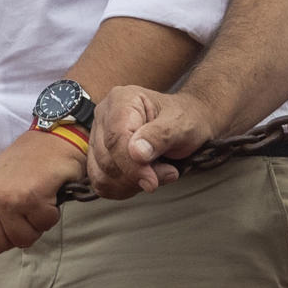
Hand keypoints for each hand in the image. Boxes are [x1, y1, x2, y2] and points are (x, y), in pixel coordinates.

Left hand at [0, 130, 85, 261]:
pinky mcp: (31, 198)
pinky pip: (44, 226)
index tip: (7, 224)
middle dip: (18, 233)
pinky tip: (48, 195)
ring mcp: (6, 198)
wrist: (50, 139)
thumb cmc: (24, 166)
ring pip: (22, 240)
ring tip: (36, 201)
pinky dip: (51, 215)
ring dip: (36, 225)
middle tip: (25, 209)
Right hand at [87, 86, 218, 197]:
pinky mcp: (99, 156)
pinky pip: (102, 183)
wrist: (189, 122)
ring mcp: (98, 136)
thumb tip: (136, 153)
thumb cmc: (186, 119)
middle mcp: (105, 116)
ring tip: (157, 171)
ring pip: (102, 175)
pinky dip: (124, 188)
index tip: (152, 181)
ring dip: (132, 184)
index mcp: (121, 99)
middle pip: (107, 160)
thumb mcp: (181, 124)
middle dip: (138, 175)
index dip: (132, 165)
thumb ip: (160, 136)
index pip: (116, 138)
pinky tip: (142, 178)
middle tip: (167, 171)